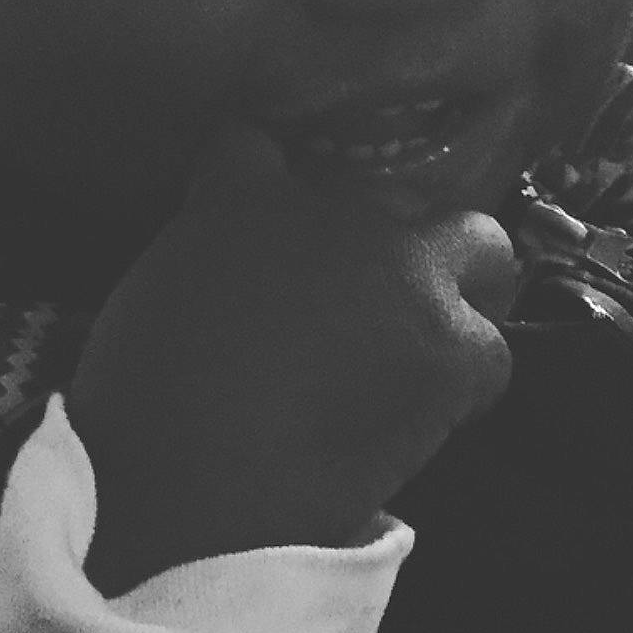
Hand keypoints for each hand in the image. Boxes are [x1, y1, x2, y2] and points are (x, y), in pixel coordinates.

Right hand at [71, 124, 517, 595]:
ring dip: (462, 292)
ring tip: (435, 349)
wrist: (192, 484)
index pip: (256, 147)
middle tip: (382, 305)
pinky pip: (492, 353)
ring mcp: (402, 271)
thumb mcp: (147, 309)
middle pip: (396, 196)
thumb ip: (201, 272)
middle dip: (392, 243)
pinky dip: (471, 387)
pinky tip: (438, 420)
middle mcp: (333, 213)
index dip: (270, 187)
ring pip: (481, 245)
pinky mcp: (447, 344)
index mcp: (240, 200)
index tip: (281, 236)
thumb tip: (227, 299)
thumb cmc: (139, 417)